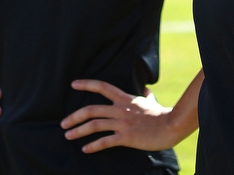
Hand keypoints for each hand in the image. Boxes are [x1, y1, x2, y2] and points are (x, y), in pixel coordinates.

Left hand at [60, 80, 177, 152]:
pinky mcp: (127, 136)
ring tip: (68, 136)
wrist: (170, 126)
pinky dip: (93, 145)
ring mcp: (123, 123)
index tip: (73, 84)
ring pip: (95, 125)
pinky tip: (85, 149)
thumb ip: (146, 96)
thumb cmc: (161, 115)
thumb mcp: (151, 101)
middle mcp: (121, 109)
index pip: (103, 87)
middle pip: (92, 109)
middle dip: (74, 116)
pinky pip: (105, 141)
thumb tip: (146, 90)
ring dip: (78, 131)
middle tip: (63, 123)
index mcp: (125, 99)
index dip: (87, 84)